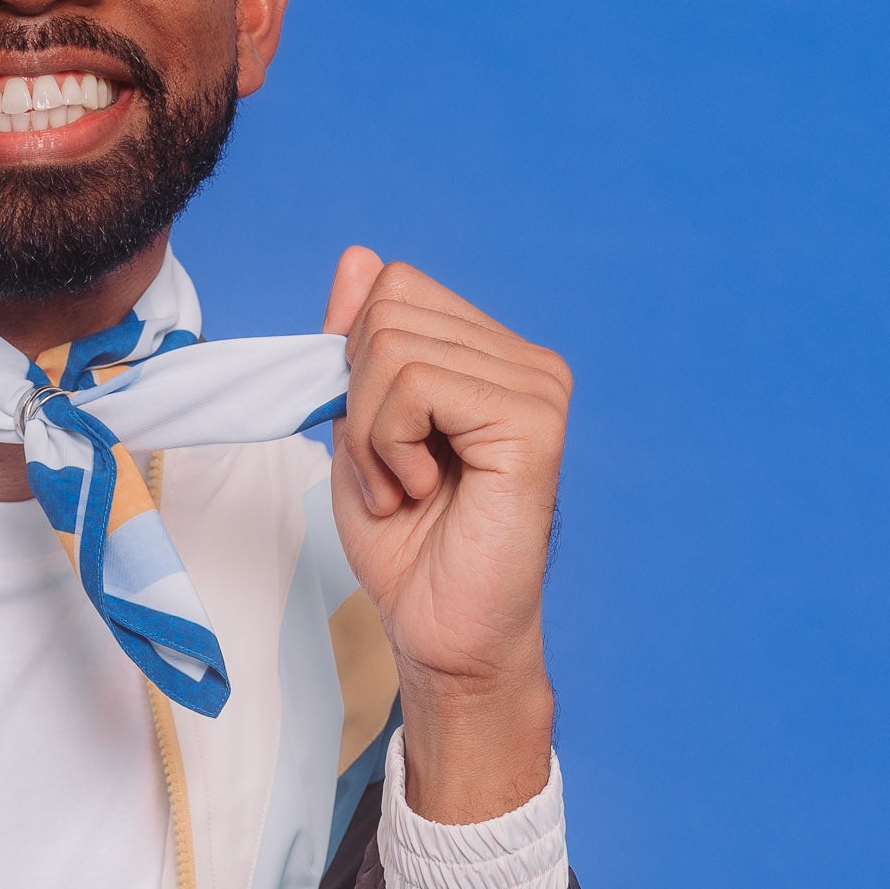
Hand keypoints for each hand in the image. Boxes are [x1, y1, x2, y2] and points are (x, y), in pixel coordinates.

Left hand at [323, 248, 569, 821]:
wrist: (440, 632)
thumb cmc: (406, 544)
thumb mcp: (357, 427)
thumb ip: (356, 346)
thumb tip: (359, 256)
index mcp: (490, 355)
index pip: (390, 287)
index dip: (352, 362)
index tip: (374, 440)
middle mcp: (526, 360)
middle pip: (385, 311)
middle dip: (356, 403)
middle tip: (391, 474)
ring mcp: (537, 386)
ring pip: (392, 347)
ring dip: (370, 433)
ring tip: (407, 488)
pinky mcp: (533, 421)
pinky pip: (417, 384)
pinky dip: (391, 445)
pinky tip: (423, 490)